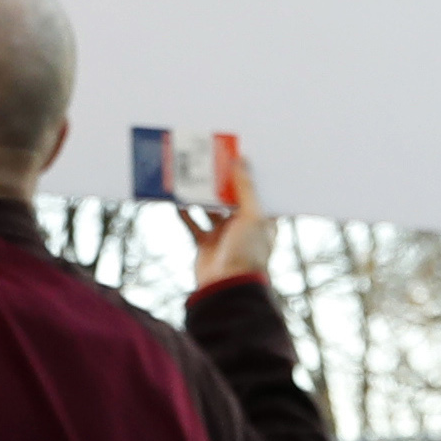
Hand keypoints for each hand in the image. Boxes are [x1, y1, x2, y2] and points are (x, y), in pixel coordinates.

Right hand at [178, 154, 275, 291]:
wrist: (227, 287)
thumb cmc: (248, 253)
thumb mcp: (252, 215)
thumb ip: (245, 188)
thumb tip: (242, 160)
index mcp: (262, 221)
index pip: (257, 192)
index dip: (249, 175)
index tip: (239, 154)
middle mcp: (244, 227)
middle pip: (231, 198)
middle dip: (221, 181)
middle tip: (211, 158)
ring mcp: (224, 236)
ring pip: (211, 209)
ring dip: (202, 195)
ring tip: (192, 176)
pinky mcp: (206, 244)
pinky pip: (194, 224)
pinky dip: (186, 213)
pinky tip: (178, 200)